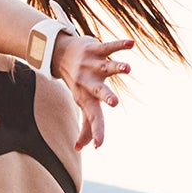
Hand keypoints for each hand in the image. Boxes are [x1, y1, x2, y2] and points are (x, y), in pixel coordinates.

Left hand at [52, 33, 133, 148]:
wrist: (60, 53)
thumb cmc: (76, 83)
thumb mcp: (81, 103)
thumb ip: (85, 125)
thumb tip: (80, 148)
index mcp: (86, 97)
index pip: (92, 117)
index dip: (95, 132)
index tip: (98, 146)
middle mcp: (88, 82)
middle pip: (98, 90)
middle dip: (106, 96)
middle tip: (114, 103)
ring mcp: (91, 65)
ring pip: (106, 66)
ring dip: (117, 67)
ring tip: (127, 68)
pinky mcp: (95, 49)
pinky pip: (109, 46)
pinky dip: (120, 44)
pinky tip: (131, 44)